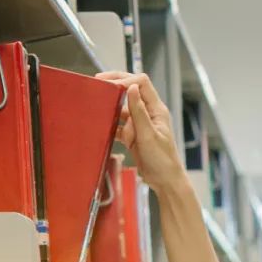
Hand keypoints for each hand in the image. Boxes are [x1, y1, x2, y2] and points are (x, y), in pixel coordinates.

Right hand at [96, 72, 185, 193]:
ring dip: (111, 108)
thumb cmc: (162, 160)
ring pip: (123, 108)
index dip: (125, 79)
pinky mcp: (134, 136)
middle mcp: (149, 113)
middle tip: (98, 82)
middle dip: (116, 85)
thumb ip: (139, 112)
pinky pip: (120, 125)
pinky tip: (101, 125)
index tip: (109, 84)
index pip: (141, 83)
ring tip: (96, 105)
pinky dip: (111, 125)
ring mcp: (140, 124)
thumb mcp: (148, 135)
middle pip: (131, 91)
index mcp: (156, 109)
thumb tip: (132, 87)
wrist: (165, 181)